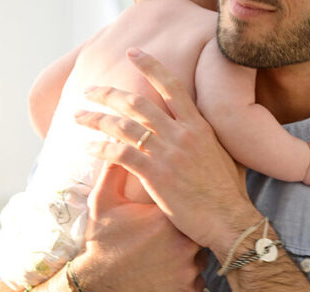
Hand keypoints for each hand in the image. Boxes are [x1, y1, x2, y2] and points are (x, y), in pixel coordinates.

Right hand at [74, 163, 205, 291]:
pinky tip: (164, 278)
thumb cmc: (101, 244)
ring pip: (199, 258)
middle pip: (198, 233)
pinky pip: (196, 282)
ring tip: (160, 261)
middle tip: (162, 242)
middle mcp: (185, 245)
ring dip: (185, 259)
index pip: (189, 206)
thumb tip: (119, 145)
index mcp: (168, 219)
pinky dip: (184, 280)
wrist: (96, 290)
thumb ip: (115, 172)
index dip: (180, 210)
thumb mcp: (103, 204)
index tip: (168, 216)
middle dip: (185, 235)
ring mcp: (189, 271)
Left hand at [75, 48, 255, 249]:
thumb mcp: (225, 156)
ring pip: (123, 125)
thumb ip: (208, 139)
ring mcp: (168, 154)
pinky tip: (88, 148)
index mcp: (200, 126)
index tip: (132, 53)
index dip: (150, 66)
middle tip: (89, 91)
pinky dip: (101, 148)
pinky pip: (120, 154)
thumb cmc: (229, 194)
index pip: (172, 87)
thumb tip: (202, 131)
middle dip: (108, 93)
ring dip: (96, 118)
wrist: (230, 220)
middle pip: (137, 103)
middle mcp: (182, 134)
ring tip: (79, 116)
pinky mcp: (156, 175)